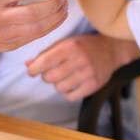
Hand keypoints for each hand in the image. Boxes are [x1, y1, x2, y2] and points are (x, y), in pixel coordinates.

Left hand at [25, 34, 139, 100]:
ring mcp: (87, 73)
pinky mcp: (93, 85)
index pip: (44, 62)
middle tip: (52, 73)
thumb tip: (28, 65)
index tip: (32, 71)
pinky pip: (71, 96)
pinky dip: (68, 93)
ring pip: (59, 88)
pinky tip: (71, 86)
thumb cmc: (84, 45)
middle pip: (49, 77)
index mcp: (69, 47)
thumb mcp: (65, 43)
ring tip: (64, 78)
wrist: (112, 49)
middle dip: (46, 77)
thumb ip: (46, 53)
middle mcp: (79, 60)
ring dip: (58, 85)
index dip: (34, 69)